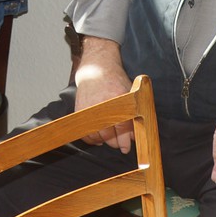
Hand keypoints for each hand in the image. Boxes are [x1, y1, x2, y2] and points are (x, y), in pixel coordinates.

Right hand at [74, 36, 133, 152]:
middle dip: (116, 142)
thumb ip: (133, 114)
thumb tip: (135, 136)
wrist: (95, 69)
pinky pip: (85, 133)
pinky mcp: (79, 112)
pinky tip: (99, 137)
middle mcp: (102, 105)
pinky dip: (92, 138)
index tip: (127, 147)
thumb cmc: (115, 81)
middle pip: (108, 134)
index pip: (122, 126)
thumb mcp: (129, 93)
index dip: (125, 140)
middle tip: (121, 145)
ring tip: (110, 139)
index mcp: (117, 99)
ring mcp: (89, 109)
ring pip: (96, 136)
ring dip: (105, 141)